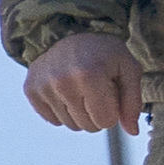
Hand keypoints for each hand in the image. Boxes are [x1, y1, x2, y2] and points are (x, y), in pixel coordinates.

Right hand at [23, 31, 143, 136]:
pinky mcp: (30, 89)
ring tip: (81, 90)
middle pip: (87, 126)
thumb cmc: (104, 54)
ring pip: (70, 125)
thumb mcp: (129, 69)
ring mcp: (43, 85)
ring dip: (79, 113)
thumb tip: (132, 132)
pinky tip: (66, 93)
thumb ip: (133, 101)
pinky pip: (52, 120)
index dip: (113, 111)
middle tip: (96, 92)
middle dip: (97, 114)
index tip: (110, 93)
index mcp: (89, 75)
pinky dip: (62, 111)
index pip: (106, 122)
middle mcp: (62, 81)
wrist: (69, 33)